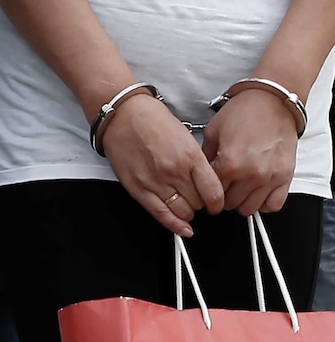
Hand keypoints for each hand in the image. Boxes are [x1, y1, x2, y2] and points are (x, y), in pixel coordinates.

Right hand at [101, 95, 223, 236]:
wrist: (122, 112)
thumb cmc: (151, 117)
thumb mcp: (185, 133)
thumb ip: (197, 160)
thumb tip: (208, 181)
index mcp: (190, 155)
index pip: (214, 193)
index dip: (218, 202)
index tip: (216, 202)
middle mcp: (174, 171)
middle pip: (199, 204)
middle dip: (201, 203)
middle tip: (196, 196)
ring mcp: (155, 181)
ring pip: (183, 213)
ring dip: (187, 211)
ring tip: (184, 202)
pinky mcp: (138, 188)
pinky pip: (161, 215)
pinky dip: (174, 226)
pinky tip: (183, 228)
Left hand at [202, 91, 297, 215]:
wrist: (272, 102)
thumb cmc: (244, 111)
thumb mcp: (213, 130)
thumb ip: (205, 155)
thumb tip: (200, 172)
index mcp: (229, 163)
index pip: (212, 192)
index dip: (206, 189)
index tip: (208, 184)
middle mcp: (250, 175)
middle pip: (230, 204)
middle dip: (223, 196)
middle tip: (224, 184)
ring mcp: (270, 179)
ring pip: (249, 209)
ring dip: (241, 200)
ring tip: (239, 186)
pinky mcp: (285, 179)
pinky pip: (273, 205)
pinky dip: (263, 202)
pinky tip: (257, 190)